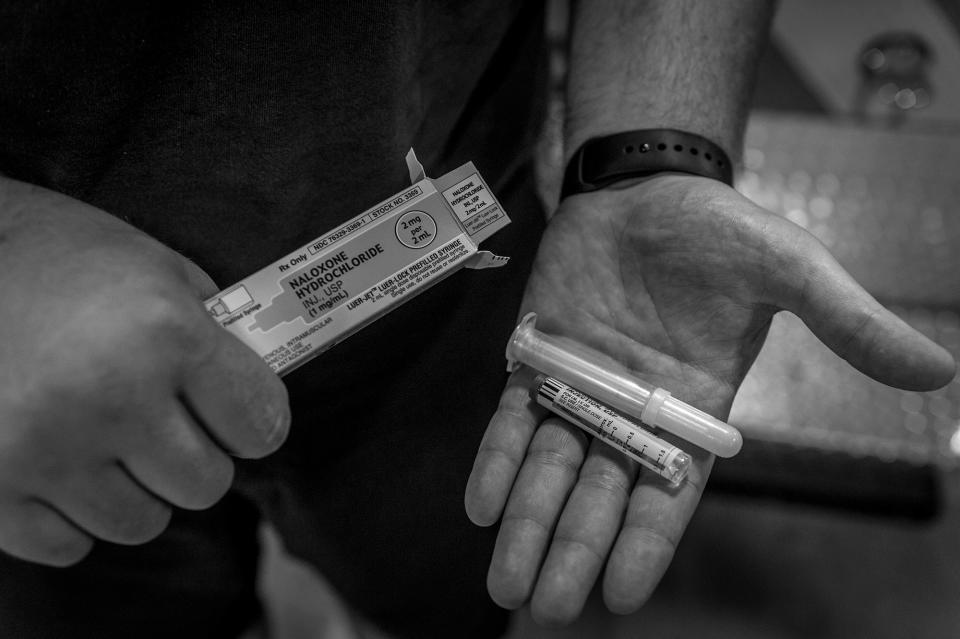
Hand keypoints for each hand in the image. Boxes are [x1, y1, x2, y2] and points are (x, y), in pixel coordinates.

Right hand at [0, 178, 289, 565]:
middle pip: (206, 484)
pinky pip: (69, 545)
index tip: (237, 414)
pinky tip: (60, 461)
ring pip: (141, 523)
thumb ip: (214, 333)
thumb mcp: (156, 267)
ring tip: (104, 436)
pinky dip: (72, 515)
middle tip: (163, 420)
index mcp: (164, 332)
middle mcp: (111, 397)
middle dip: (194, 454)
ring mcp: (45, 451)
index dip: (254, 419)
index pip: (261, 424)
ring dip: (135, 488)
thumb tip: (255, 395)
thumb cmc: (59, 259)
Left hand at [465, 174, 954, 623]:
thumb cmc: (720, 230)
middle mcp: (632, 409)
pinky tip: (480, 506)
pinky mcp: (537, 355)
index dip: (645, 542)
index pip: (669, 490)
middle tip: (544, 606)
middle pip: (600, 492)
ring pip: (551, 465)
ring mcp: (580, 384)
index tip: (619, 595)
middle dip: (574, 547)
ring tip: (506, 580)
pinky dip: (498, 459)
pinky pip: (514, 417)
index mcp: (694, 407)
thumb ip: (849, 324)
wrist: (647, 184)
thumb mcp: (792, 271)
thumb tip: (941, 370)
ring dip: (528, 521)